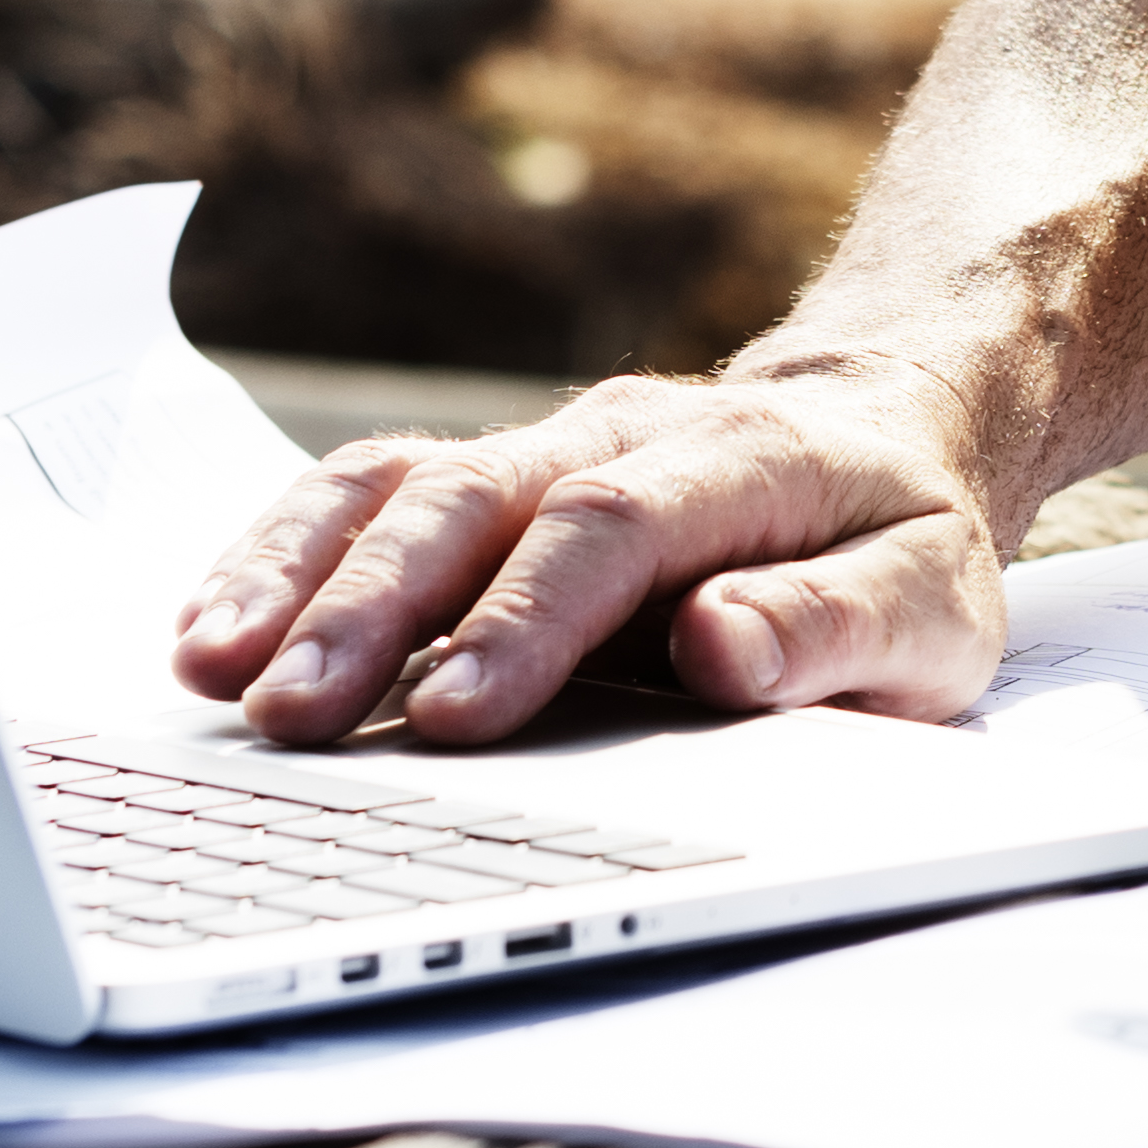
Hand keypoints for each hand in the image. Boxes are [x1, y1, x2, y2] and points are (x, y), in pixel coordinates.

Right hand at [169, 354, 1004, 747]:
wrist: (880, 429)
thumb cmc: (899, 540)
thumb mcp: (935, 602)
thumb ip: (839, 627)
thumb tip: (723, 648)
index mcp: (739, 461)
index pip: (613, 526)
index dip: (527, 617)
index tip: (456, 714)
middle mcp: (617, 436)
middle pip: (474, 499)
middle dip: (374, 609)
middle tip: (293, 717)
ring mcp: (539, 448)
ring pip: (396, 485)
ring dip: (297, 574)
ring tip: (212, 673)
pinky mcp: (485, 481)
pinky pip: (364, 494)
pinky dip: (279, 554)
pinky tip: (213, 631)